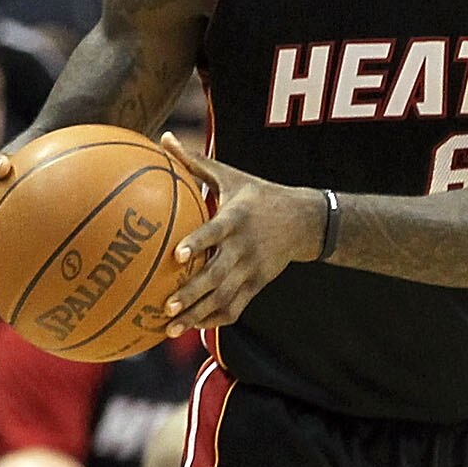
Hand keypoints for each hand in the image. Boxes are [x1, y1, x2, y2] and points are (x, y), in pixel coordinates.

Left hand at [164, 147, 317, 333]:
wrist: (304, 221)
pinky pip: (236, 308)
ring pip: (224, 298)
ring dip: (198, 315)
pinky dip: (214, 320)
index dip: (199, 244)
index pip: (216, 232)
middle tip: (166, 306)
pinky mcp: (257, 284)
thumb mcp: (232, 176)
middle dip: (192, 293)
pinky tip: (191, 327)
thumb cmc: (259, 195)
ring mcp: (252, 270)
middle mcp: (245, 248)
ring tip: (171, 328)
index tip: (178, 255)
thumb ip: (195, 161)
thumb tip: (163, 138)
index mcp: (237, 219)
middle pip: (218, 275)